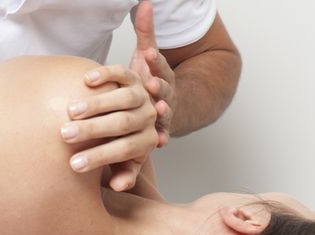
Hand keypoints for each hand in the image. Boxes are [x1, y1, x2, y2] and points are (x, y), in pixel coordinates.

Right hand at [63, 63, 158, 191]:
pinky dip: (104, 75)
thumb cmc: (122, 142)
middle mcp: (147, 116)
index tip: (74, 164)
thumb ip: (123, 174)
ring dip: (96, 104)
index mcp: (147, 140)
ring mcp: (141, 94)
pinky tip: (85, 80)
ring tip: (70, 111)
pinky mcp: (132, 76)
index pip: (124, 150)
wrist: (133, 111)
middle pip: (122, 123)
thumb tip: (117, 186)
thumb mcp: (126, 161)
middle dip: (93, 130)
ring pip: (122, 98)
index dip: (99, 157)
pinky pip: (120, 73)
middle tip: (65, 134)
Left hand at [130, 0, 176, 146]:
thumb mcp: (147, 56)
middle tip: (151, 84)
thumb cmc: (150, 79)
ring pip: (166, 110)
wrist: (170, 106)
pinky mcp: (162, 130)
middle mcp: (166, 92)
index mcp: (162, 74)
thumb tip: (144, 2)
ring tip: (161, 109)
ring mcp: (166, 111)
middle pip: (164, 87)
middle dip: (159, 85)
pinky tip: (159, 142)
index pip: (160, 65)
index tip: (149, 53)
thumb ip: (145, 32)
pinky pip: (163, 134)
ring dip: (164, 110)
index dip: (155, 60)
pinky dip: (162, 138)